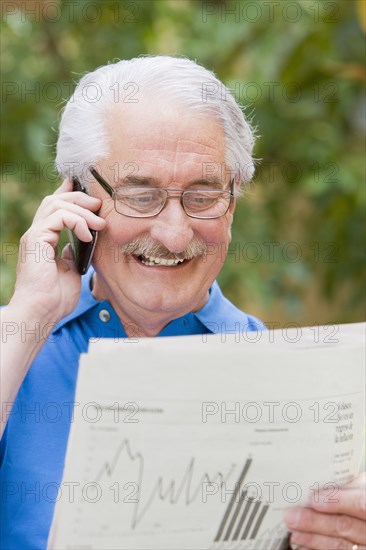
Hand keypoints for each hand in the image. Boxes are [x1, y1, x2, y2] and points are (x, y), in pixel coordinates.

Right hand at [9, 178, 105, 323]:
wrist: (42, 312)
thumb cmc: (55, 298)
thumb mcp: (70, 270)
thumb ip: (72, 254)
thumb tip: (79, 244)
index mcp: (43, 239)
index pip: (54, 208)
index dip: (68, 193)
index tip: (84, 187)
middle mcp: (36, 234)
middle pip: (55, 200)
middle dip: (79, 197)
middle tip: (99, 205)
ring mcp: (35, 236)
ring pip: (57, 205)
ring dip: (83, 211)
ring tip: (100, 223)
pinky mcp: (36, 240)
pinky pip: (58, 217)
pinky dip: (76, 221)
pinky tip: (87, 235)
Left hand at [284, 472, 365, 549]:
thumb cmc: (361, 497)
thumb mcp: (359, 487)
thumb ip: (343, 487)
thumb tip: (312, 483)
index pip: (361, 503)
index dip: (338, 501)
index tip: (314, 499)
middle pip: (345, 526)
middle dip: (314, 521)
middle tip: (291, 516)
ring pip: (341, 545)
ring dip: (313, 538)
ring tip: (293, 531)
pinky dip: (317, 549)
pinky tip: (303, 545)